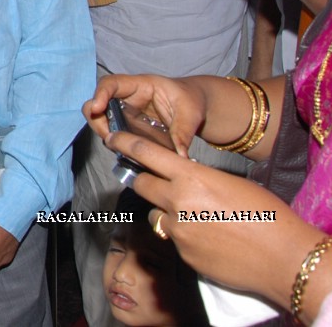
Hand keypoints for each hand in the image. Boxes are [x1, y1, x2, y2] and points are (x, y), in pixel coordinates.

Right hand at [82, 74, 204, 155]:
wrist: (195, 105)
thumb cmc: (192, 101)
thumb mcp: (191, 114)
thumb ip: (184, 133)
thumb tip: (180, 156)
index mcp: (141, 85)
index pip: (112, 83)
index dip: (100, 94)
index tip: (96, 108)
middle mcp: (127, 97)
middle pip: (99, 103)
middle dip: (97, 119)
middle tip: (108, 136)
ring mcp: (125, 112)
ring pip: (103, 120)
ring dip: (104, 133)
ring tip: (119, 147)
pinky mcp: (128, 127)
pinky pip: (115, 133)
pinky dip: (115, 142)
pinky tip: (126, 151)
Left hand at [107, 129, 324, 309]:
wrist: (283, 258)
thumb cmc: (268, 215)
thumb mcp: (232, 183)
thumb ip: (200, 179)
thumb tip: (185, 179)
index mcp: (191, 177)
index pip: (146, 154)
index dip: (125, 144)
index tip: (112, 138)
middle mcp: (177, 201)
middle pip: (142, 185)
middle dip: (144, 181)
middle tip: (152, 181)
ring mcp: (177, 230)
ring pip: (156, 216)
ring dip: (167, 213)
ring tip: (197, 219)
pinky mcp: (182, 254)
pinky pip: (173, 239)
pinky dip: (185, 237)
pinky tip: (209, 240)